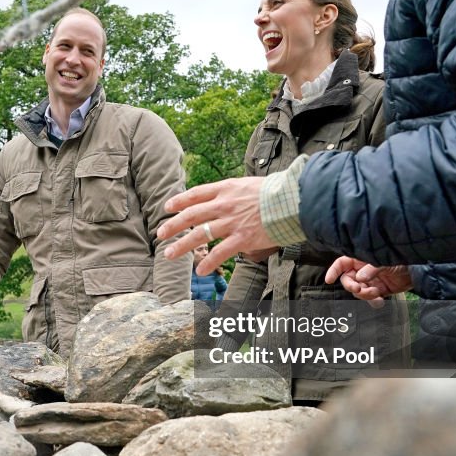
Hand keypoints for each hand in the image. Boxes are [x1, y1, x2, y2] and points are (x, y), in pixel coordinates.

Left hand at [157, 177, 277, 275]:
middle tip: (160, 234)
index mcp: (226, 189)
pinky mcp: (243, 238)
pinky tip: (200, 271)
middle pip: (191, 215)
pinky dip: (209, 263)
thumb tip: (224, 199)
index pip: (196, 194)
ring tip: (169, 254)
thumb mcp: (250, 184)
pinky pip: (220, 252)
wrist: (295, 199)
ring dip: (182, 246)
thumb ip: (234, 192)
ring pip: (200, 235)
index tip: (167, 207)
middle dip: (173, 225)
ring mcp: (232, 222)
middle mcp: (225, 205)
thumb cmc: (277, 191)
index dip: (179, 201)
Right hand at [324, 257, 411, 307]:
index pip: (341, 264)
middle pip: (347, 281)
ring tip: (376, 293)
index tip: (329, 280)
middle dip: (352, 287)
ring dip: (364, 295)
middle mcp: (362, 271)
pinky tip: (379, 301)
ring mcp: (369, 281)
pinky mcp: (376, 291)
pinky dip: (372, 302)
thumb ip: (371, 269)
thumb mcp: (385, 262)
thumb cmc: (400, 261)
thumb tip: (359, 278)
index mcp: (360, 260)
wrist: (415, 273)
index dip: (333, 271)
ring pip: (357, 292)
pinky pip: (368, 299)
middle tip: (360, 289)